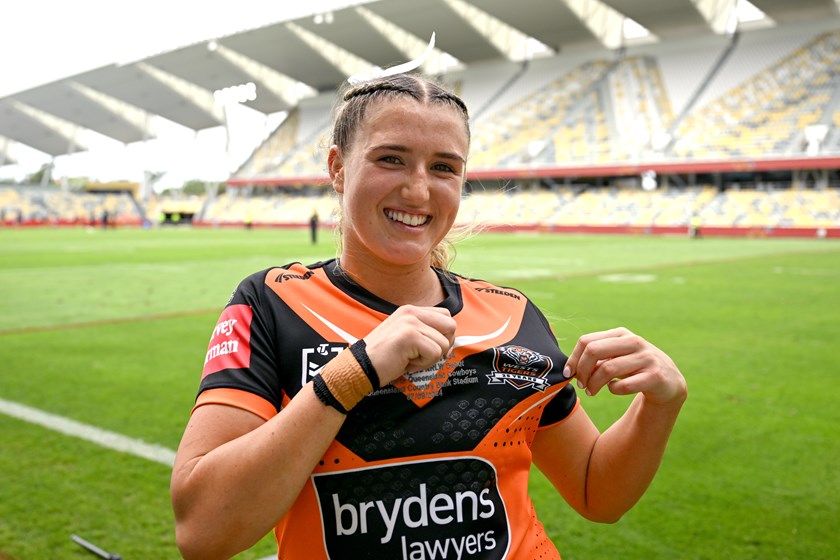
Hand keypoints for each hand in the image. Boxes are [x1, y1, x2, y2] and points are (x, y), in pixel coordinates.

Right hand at [363, 305, 455, 384]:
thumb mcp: (405, 337)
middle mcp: (412, 312)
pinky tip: (406, 362)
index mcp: (411, 310)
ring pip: (444, 344)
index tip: (428, 348)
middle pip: (451, 326)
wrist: (360, 367)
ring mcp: (411, 323)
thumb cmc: (384, 357)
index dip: (444, 335)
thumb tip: (450, 342)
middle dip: (443, 345)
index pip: (446, 315)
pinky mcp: (410, 336)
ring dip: (429, 358)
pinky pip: (435, 353)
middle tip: (423, 355)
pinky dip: (423, 364)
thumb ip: (424, 332)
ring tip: (409, 358)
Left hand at [563, 327, 686, 405]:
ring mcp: (646, 358)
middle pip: (593, 350)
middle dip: (582, 370)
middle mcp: (634, 342)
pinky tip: (614, 389)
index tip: (569, 374)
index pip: (586, 341)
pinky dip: (613, 390)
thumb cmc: (634, 368)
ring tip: (591, 391)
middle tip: (581, 384)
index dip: (573, 359)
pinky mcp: (655, 376)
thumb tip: (571, 368)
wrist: (668, 382)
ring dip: (593, 384)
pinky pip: (623, 385)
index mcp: (621, 334)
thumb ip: (596, 358)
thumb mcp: (616, 357)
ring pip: (607, 369)